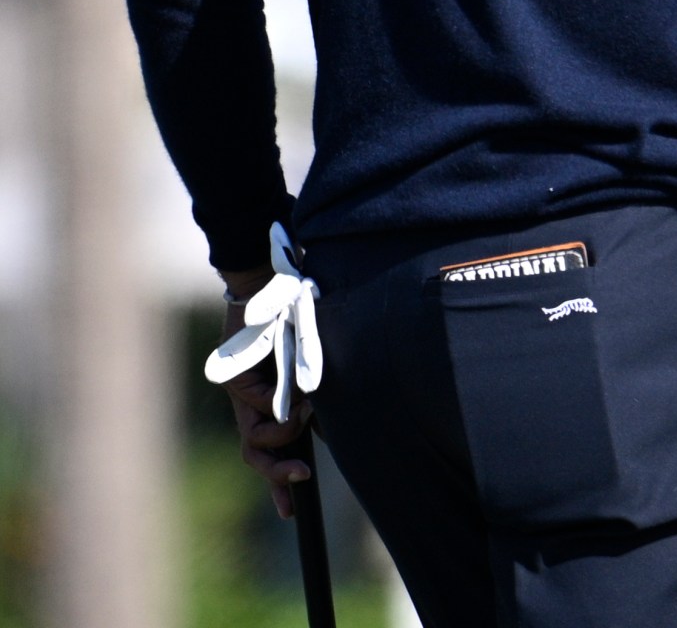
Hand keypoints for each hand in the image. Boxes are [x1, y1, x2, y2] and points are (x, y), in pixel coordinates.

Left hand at [218, 269, 315, 518]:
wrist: (269, 282)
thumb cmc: (294, 319)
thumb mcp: (310, 366)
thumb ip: (314, 399)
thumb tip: (326, 431)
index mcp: (268, 404)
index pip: (269, 452)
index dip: (278, 484)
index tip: (292, 512)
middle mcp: (251, 405)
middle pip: (254, 456)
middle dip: (277, 476)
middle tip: (302, 481)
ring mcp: (240, 394)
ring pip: (254, 440)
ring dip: (284, 437)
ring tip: (305, 416)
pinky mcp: (233, 379)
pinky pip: (262, 409)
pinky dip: (284, 407)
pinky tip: (301, 393)